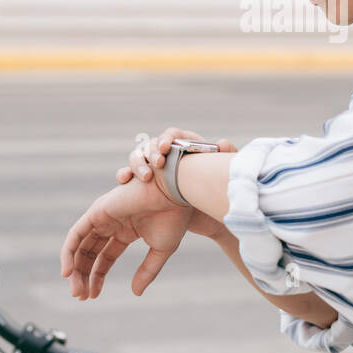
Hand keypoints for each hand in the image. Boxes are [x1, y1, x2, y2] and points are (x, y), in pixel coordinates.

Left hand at [59, 176, 194, 299]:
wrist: (175, 192)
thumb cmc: (173, 217)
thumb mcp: (160, 250)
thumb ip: (147, 271)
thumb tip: (135, 293)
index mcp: (126, 231)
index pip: (105, 258)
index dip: (97, 277)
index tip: (93, 296)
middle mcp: (111, 223)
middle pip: (89, 253)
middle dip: (83, 276)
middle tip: (80, 297)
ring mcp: (102, 217)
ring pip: (79, 246)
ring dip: (74, 269)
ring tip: (76, 291)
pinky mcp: (96, 212)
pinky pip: (75, 234)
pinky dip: (68, 252)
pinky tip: (68, 272)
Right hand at [115, 128, 237, 239]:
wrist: (210, 217)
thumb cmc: (216, 192)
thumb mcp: (224, 174)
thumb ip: (228, 156)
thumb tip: (222, 142)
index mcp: (186, 146)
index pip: (172, 134)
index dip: (167, 138)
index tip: (166, 147)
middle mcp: (168, 155)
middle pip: (152, 144)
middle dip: (151, 152)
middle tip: (157, 164)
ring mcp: (155, 169)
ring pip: (138, 157)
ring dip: (137, 163)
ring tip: (143, 177)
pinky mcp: (145, 184)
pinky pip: (130, 174)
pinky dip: (125, 174)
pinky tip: (124, 179)